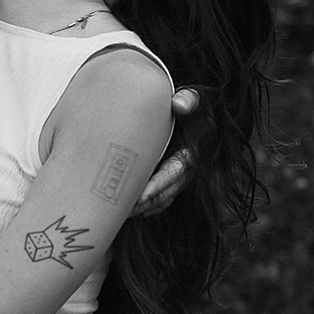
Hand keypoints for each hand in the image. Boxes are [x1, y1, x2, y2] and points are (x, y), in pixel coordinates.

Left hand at [133, 88, 197, 216]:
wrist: (193, 116)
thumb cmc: (187, 107)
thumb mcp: (192, 102)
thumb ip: (187, 100)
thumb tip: (180, 104)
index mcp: (191, 153)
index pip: (174, 174)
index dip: (158, 186)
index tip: (140, 196)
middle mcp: (187, 170)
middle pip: (165, 193)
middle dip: (145, 203)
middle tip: (122, 209)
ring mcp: (179, 179)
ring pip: (162, 200)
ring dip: (144, 208)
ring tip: (120, 212)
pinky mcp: (171, 182)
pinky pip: (160, 200)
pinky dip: (147, 207)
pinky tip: (129, 210)